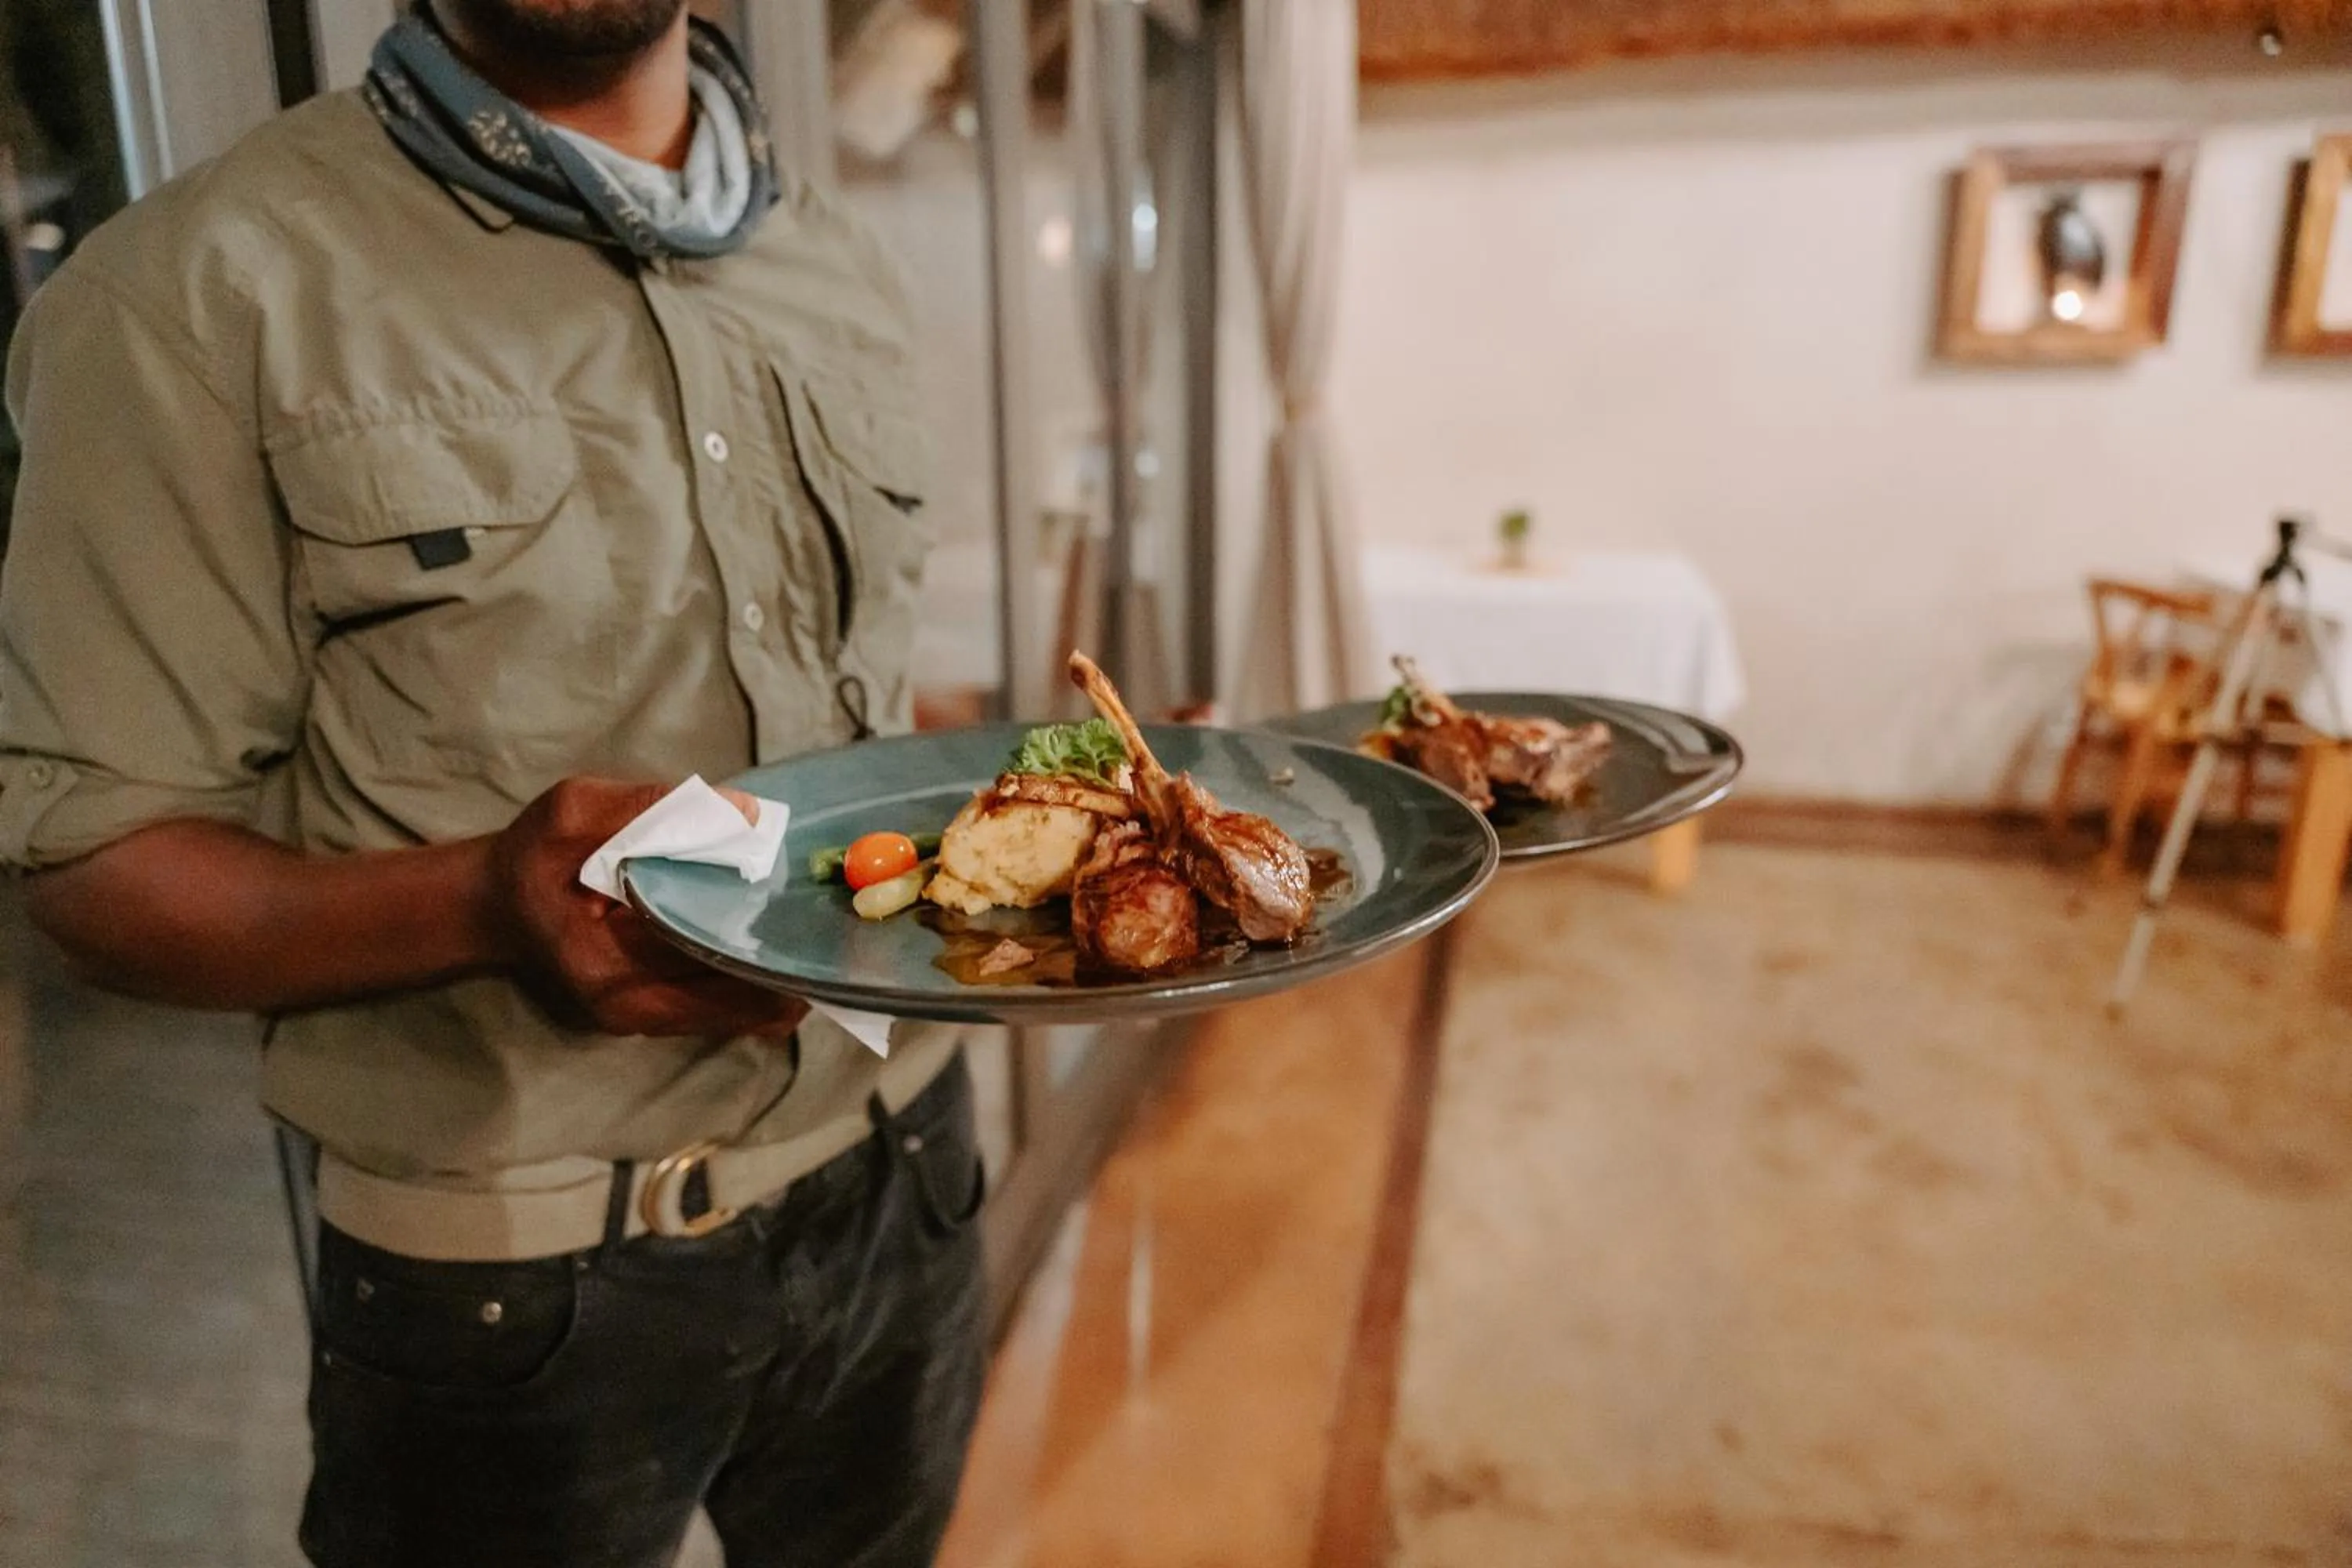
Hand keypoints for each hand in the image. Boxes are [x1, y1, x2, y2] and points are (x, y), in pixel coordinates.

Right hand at [486, 777, 808, 1040]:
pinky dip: (762, 974)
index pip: (716, 964)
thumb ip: (653, 808)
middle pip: (748, 1004)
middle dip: (794, 963)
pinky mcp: (665, 1013)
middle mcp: (635, 1010)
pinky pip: (734, 1006)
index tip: (814, 910)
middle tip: (831, 917)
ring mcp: (651, 1020)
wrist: (498, 905)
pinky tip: (778, 932)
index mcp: (609, 969)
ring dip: (784, 971)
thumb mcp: (574, 812)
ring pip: (750, 1014)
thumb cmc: (535, 857)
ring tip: (812, 921)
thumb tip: (746, 812)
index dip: (773, 940)